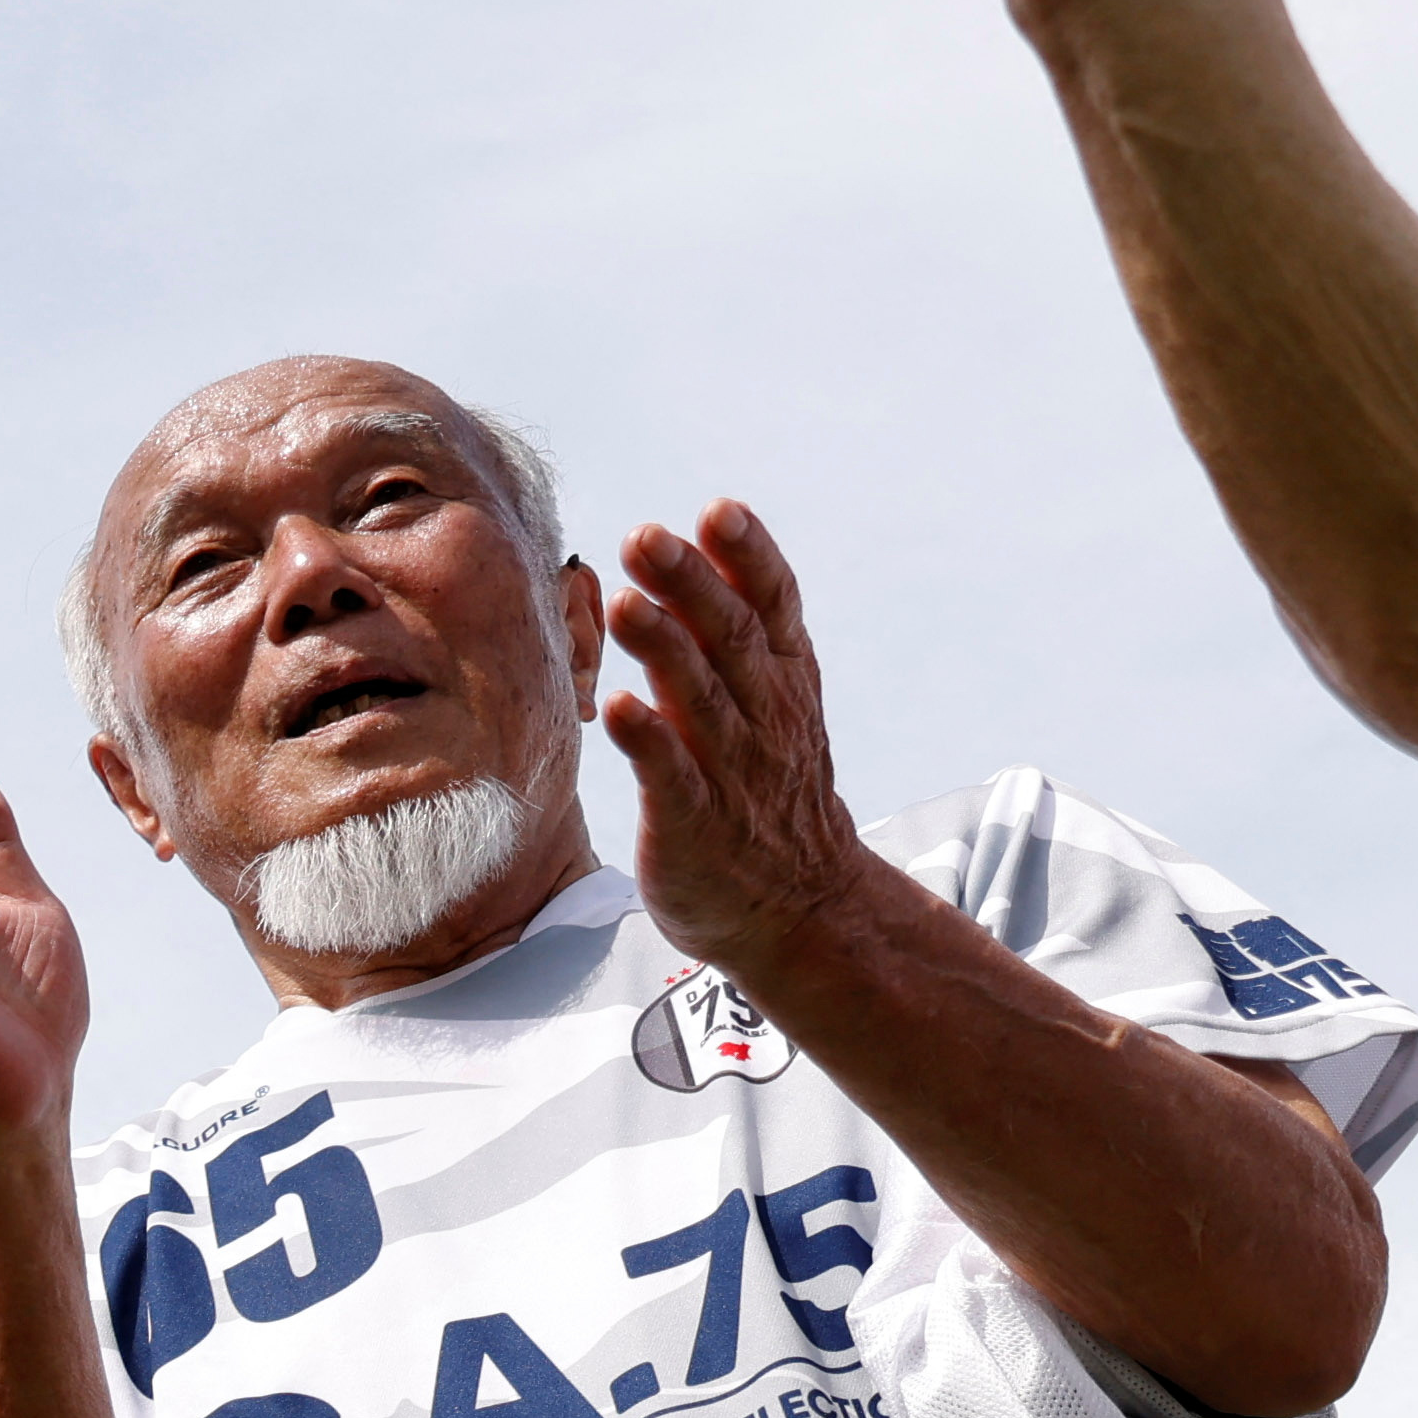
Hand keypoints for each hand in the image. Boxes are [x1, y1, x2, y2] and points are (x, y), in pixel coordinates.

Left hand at [601, 501, 874, 983]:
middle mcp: (764, 718)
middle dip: (689, 586)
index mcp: (784, 684)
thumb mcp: (771, 706)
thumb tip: (702, 555)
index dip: (747, 558)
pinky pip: (672, 778)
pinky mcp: (695, 824)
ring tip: (626, 604)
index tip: (717, 510)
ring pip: (699, 700)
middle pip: (729, 640)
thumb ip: (736, 638)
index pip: (773, 608)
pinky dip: (647, 742)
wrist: (799, 906)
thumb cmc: (769, 793)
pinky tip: (617, 707)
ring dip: (663, 650)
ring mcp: (732, 772)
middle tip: (646, 537)